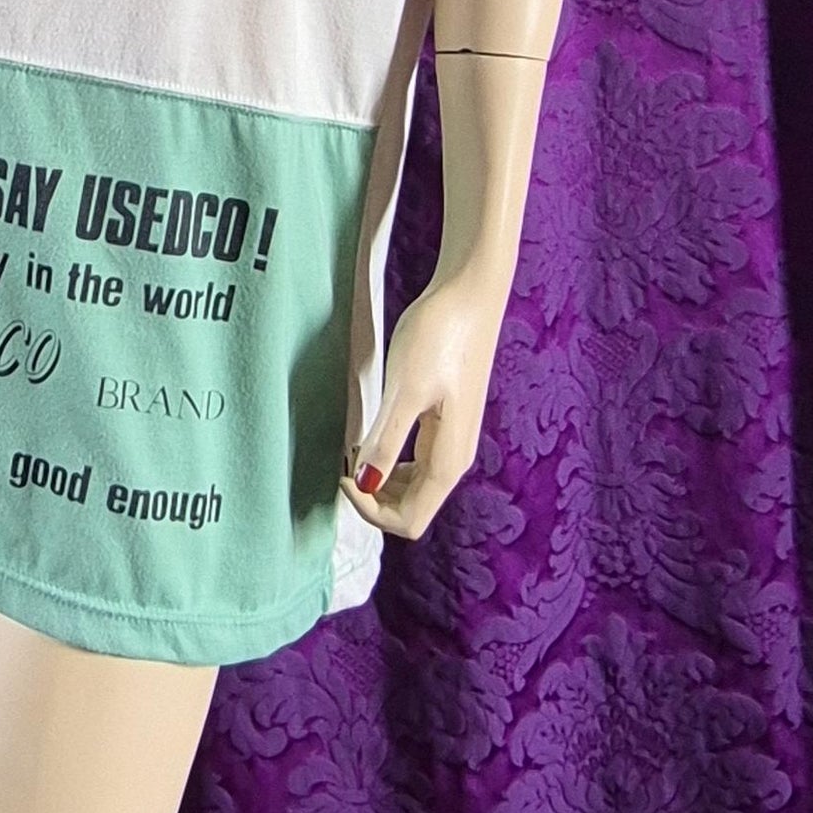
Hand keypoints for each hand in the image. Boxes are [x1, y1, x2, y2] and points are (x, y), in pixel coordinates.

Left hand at [338, 268, 510, 539]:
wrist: (471, 292)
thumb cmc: (440, 336)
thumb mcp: (405, 389)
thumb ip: (387, 442)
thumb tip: (366, 484)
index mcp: (448, 461)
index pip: (409, 520)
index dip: (369, 509)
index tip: (343, 473)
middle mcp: (456, 458)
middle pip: (411, 508)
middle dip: (372, 498)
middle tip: (342, 462)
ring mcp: (453, 439)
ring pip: (412, 486)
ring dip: (379, 480)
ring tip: (353, 447)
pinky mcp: (447, 419)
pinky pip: (415, 461)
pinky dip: (389, 459)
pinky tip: (371, 432)